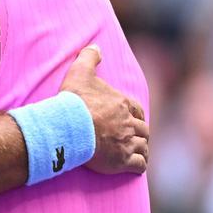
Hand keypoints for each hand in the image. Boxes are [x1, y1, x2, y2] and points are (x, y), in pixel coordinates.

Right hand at [61, 45, 148, 174]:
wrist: (69, 126)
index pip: (137, 110)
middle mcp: (128, 123)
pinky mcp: (122, 160)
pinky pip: (139, 164)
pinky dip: (139, 165)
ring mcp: (127, 142)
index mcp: (122, 103)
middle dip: (140, 133)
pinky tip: (136, 166)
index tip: (132, 119)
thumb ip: (88, 57)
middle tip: (134, 137)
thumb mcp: (80, 72)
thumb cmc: (74, 100)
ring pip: (143, 146)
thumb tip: (95, 46)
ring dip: (141, 149)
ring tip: (138, 153)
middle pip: (142, 129)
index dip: (136, 115)